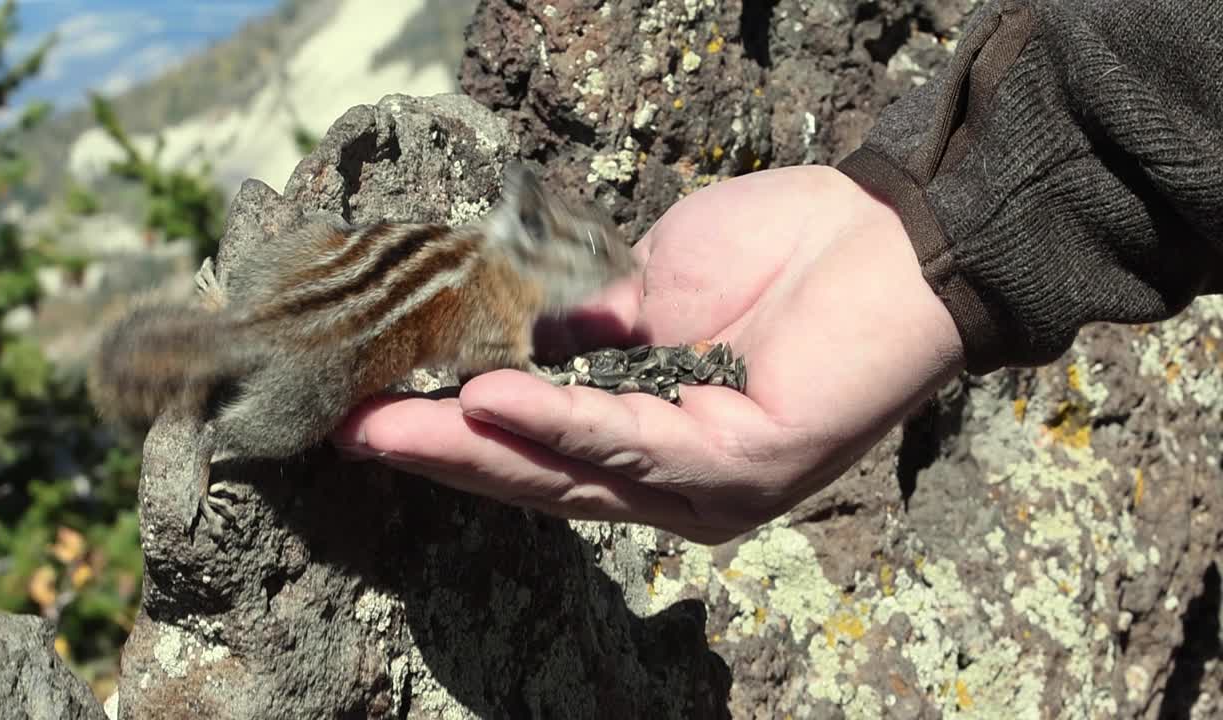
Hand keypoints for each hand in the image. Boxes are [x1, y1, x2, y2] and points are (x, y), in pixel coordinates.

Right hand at [333, 165, 964, 543]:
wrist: (889, 237)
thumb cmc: (780, 256)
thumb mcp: (656, 294)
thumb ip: (585, 337)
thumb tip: (500, 346)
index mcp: (655, 444)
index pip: (540, 451)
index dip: (457, 434)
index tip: (375, 408)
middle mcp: (676, 483)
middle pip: (541, 477)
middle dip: (443, 453)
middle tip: (353, 433)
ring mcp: (710, 485)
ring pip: (573, 474)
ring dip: (477, 448)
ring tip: (391, 424)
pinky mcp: (743, 466)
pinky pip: (635, 444)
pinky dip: (560, 424)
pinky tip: (490, 404)